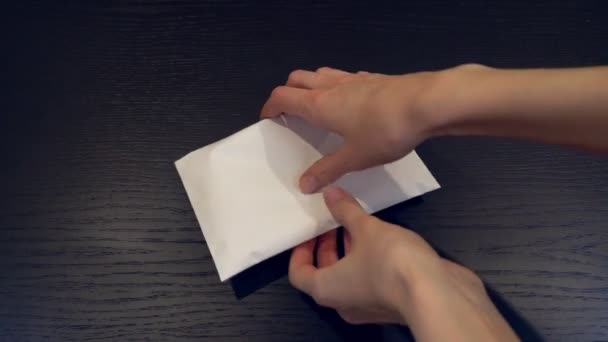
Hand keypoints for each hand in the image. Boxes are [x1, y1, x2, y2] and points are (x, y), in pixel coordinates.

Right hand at [260, 67, 441, 192]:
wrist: (426, 104)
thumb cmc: (384, 131)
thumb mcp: (354, 158)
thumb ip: (328, 170)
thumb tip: (304, 184)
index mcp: (319, 104)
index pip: (282, 97)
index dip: (270, 107)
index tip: (268, 120)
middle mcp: (331, 86)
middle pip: (297, 79)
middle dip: (287, 93)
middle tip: (290, 113)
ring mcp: (353, 78)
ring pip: (320, 74)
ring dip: (311, 86)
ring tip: (317, 107)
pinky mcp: (373, 78)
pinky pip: (345, 77)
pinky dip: (337, 86)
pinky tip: (351, 103)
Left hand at [290, 186, 517, 340]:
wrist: (438, 294)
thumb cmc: (391, 263)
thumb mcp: (366, 228)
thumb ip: (346, 211)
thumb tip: (330, 194)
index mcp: (326, 289)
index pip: (298, 274)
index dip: (299, 250)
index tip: (308, 231)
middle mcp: (343, 303)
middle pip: (324, 274)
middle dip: (326, 246)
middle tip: (331, 220)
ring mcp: (368, 307)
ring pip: (349, 276)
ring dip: (349, 251)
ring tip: (356, 222)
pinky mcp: (391, 303)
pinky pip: (370, 280)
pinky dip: (368, 260)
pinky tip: (381, 237)